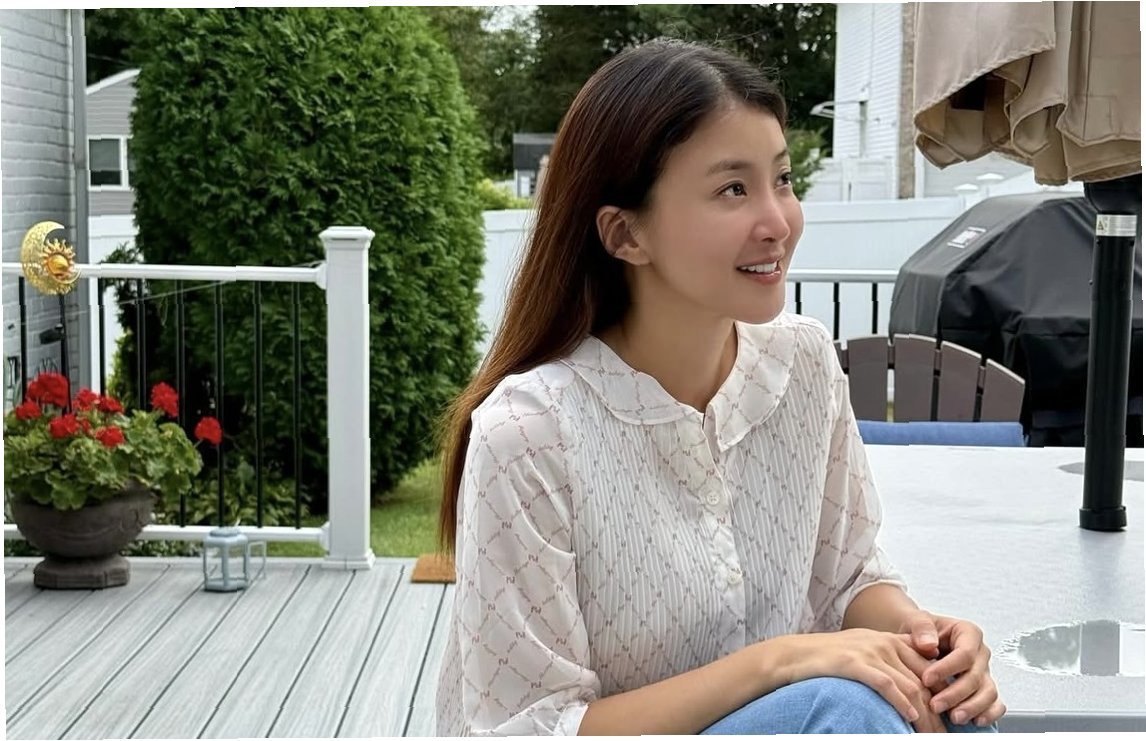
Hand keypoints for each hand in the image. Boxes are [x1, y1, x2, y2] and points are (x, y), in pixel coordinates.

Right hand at [780, 629, 947, 731]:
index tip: (949, 714)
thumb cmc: (827, 657)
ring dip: (925, 714)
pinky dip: (901, 702)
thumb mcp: (862, 649)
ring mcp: (869, 652)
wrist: (794, 654)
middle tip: (947, 732)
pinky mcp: (854, 663)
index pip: (926, 667)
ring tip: (934, 733)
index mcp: (888, 640)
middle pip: (922, 680)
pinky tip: (910, 716)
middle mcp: (883, 643)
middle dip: (937, 709)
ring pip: (909, 686)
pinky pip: (886, 685)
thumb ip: (887, 659)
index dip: (941, 692)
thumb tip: (911, 686)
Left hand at [897, 611, 1006, 727]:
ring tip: (953, 717)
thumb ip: (921, 628)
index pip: (965, 653)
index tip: (927, 679)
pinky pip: (995, 703)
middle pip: (976, 676)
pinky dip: (988, 713)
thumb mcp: (917, 621)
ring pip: (988, 692)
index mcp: (968, 633)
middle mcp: (980, 653)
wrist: (921, 640)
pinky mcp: (984, 688)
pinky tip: (975, 721)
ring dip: (972, 707)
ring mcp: (984, 672)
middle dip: (956, 694)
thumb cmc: (921, 631)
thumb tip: (928, 644)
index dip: (947, 669)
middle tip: (935, 705)